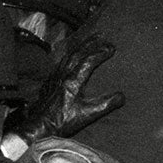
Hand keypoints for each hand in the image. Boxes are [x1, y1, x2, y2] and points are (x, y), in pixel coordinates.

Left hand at [8, 34, 123, 141]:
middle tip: (102, 36)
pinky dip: (70, 54)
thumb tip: (122, 96)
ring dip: (80, 46)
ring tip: (90, 40)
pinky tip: (72, 55)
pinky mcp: (49, 81)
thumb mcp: (87, 115)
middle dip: (91, 43)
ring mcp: (54, 76)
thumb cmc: (63, 122)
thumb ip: (106, 105)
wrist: (39, 126)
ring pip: (68, 55)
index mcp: (73, 81)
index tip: (112, 48)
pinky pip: (60, 61)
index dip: (101, 53)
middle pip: (78, 52)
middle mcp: (63, 74)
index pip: (89, 61)